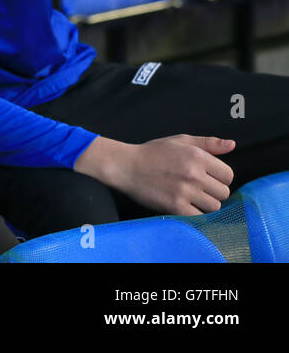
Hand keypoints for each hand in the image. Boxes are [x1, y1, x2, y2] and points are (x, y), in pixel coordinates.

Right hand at [75, 134, 235, 215]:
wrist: (125, 166)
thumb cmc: (153, 152)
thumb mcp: (180, 141)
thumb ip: (208, 143)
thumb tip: (232, 145)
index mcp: (197, 156)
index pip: (228, 175)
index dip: (220, 177)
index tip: (208, 178)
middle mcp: (194, 174)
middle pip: (223, 192)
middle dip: (213, 191)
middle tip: (198, 188)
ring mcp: (185, 191)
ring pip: (214, 206)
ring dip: (205, 204)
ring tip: (191, 197)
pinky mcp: (176, 206)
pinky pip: (200, 217)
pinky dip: (196, 214)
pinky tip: (185, 206)